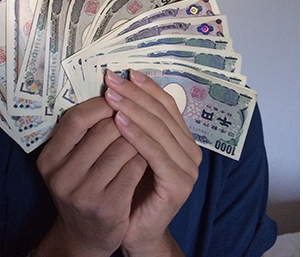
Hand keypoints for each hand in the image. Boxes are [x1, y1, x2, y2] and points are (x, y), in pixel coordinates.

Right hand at [36, 96, 146, 256]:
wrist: (85, 236)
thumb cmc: (81, 186)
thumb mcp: (69, 161)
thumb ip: (81, 133)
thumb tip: (110, 92)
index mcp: (49, 159)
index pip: (76, 119)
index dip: (100, 105)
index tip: (116, 98)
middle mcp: (62, 177)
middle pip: (104, 130)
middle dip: (124, 119)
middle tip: (134, 115)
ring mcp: (84, 195)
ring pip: (123, 148)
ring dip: (137, 138)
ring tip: (143, 134)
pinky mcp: (108, 209)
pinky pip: (134, 169)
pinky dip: (143, 158)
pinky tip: (146, 156)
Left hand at [103, 69, 202, 256]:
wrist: (137, 231)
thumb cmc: (133, 186)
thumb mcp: (135, 148)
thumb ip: (137, 124)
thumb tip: (120, 88)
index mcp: (183, 139)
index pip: (166, 104)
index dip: (147, 87)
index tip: (125, 72)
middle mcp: (191, 150)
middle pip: (162, 113)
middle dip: (135, 93)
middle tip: (112, 79)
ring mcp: (188, 168)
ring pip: (158, 129)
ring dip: (132, 109)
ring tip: (111, 96)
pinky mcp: (179, 184)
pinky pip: (155, 153)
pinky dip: (136, 135)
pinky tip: (118, 122)